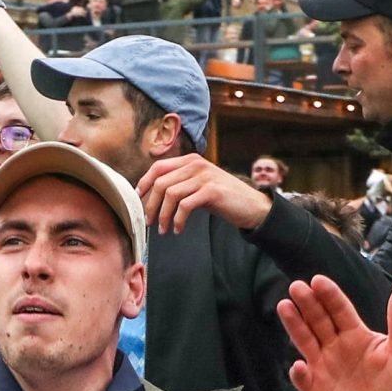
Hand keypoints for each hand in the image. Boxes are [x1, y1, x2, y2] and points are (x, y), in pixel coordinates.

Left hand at [138, 152, 265, 233]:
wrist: (252, 206)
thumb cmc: (224, 199)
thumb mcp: (199, 185)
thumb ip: (181, 184)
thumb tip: (154, 196)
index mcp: (191, 160)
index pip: (158, 167)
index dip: (145, 183)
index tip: (138, 199)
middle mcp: (196, 164)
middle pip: (161, 182)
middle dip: (151, 205)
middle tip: (150, 222)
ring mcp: (204, 176)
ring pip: (170, 194)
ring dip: (163, 215)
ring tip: (164, 230)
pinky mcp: (212, 191)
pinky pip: (185, 205)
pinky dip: (178, 220)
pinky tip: (178, 230)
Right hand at [281, 277, 391, 390]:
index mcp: (354, 333)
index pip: (338, 309)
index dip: (328, 295)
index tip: (318, 280)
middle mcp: (334, 345)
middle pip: (317, 320)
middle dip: (307, 304)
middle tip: (296, 287)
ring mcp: (322, 366)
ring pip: (305, 341)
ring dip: (294, 325)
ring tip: (284, 306)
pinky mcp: (315, 389)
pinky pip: (304, 379)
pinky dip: (299, 373)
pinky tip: (299, 365)